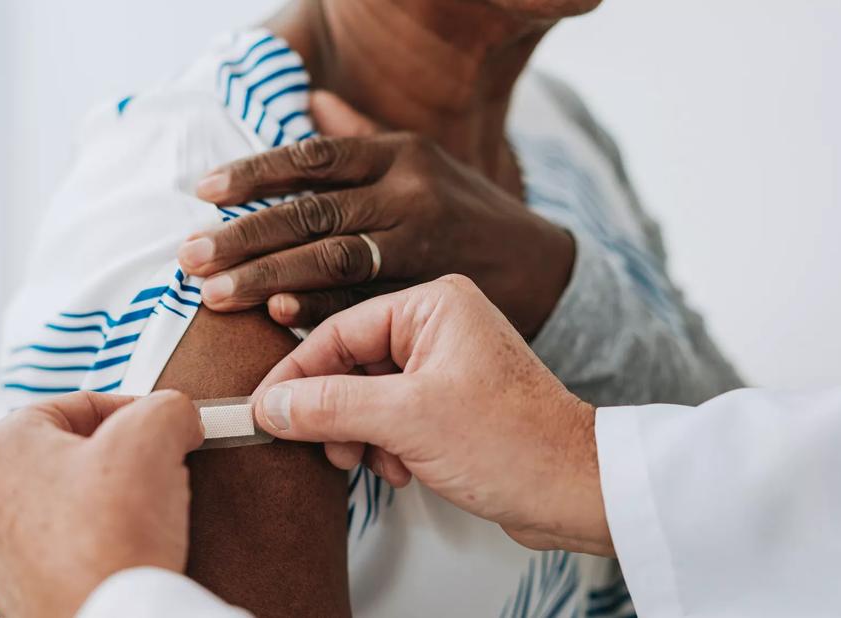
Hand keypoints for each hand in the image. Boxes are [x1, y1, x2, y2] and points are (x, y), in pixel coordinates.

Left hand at [0, 390, 203, 617]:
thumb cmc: (113, 536)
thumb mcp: (155, 435)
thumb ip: (168, 407)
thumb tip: (178, 418)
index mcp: (5, 443)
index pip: (81, 405)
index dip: (136, 411)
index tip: (166, 429)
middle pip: (72, 453)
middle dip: (121, 458)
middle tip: (158, 471)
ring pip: (69, 500)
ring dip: (110, 501)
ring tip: (146, 516)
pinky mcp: (18, 588)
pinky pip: (66, 548)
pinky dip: (97, 544)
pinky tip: (126, 551)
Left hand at [178, 92, 573, 336]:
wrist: (541, 267)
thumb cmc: (465, 209)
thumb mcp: (422, 160)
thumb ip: (360, 135)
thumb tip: (308, 99)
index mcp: (401, 155)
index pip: (315, 157)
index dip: (255, 173)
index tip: (204, 191)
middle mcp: (410, 196)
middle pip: (313, 213)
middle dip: (245, 237)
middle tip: (190, 258)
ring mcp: (422, 247)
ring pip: (334, 261)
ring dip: (269, 278)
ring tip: (215, 295)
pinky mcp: (429, 295)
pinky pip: (366, 303)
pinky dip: (321, 312)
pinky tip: (278, 318)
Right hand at [251, 275, 613, 555]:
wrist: (575, 491)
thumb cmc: (514, 442)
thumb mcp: (407, 420)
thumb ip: (330, 406)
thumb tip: (272, 405)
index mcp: (433, 306)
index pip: (338, 331)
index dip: (297, 375)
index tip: (265, 408)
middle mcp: (438, 326)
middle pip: (350, 364)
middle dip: (336, 413)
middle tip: (328, 446)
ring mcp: (444, 364)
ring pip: (366, 395)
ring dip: (360, 435)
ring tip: (375, 462)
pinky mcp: (449, 400)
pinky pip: (391, 415)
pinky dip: (385, 444)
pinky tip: (402, 469)